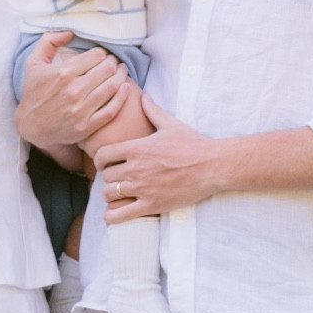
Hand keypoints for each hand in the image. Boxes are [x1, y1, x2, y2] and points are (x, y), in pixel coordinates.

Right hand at [15, 30, 127, 150]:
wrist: (31, 126)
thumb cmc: (34, 92)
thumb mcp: (34, 63)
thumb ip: (49, 41)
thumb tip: (70, 31)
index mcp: (62, 73)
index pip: (96, 56)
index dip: (102, 53)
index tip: (103, 55)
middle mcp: (73, 91)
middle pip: (107, 69)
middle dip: (113, 62)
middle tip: (114, 62)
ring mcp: (80, 110)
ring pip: (112, 87)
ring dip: (121, 76)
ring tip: (122, 71)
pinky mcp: (86, 126)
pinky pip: (112, 110)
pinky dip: (122, 97)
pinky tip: (125, 88)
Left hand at [96, 94, 222, 219]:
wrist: (212, 166)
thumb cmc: (193, 144)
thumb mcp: (170, 124)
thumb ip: (152, 110)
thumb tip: (143, 96)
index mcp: (137, 148)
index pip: (102, 155)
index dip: (100, 160)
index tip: (106, 163)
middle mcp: (136, 168)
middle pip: (106, 176)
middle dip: (108, 178)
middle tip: (117, 178)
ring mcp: (143, 188)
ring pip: (109, 194)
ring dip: (111, 195)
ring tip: (118, 194)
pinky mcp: (152, 205)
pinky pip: (120, 215)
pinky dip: (112, 217)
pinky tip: (113, 214)